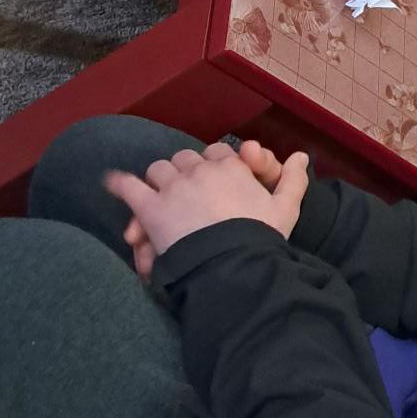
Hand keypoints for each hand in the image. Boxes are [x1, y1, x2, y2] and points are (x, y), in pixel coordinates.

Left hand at [107, 140, 306, 276]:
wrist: (233, 264)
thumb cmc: (260, 238)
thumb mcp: (285, 209)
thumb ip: (294, 180)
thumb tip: (303, 155)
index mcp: (230, 168)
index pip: (217, 153)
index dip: (213, 164)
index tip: (213, 178)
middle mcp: (199, 170)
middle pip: (184, 160)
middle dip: (183, 172)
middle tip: (184, 192)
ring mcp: (172, 187)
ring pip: (158, 170)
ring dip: (158, 181)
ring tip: (156, 196)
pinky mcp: (149, 208)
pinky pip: (129, 187)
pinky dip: (120, 183)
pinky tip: (113, 182)